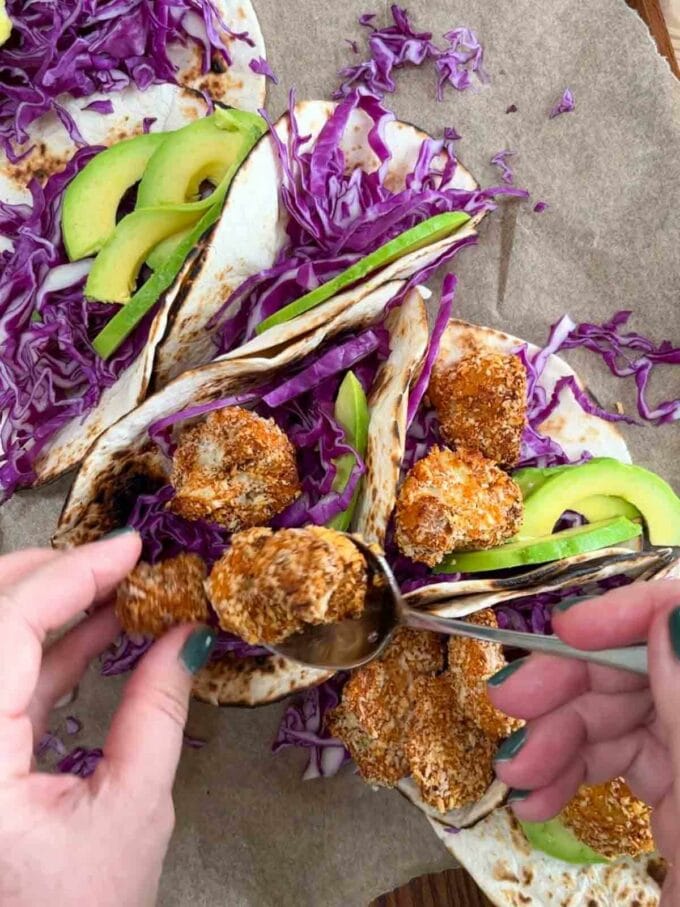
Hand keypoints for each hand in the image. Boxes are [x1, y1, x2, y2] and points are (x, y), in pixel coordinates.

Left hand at [0, 531, 214, 906]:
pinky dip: (51, 646)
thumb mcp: (132, 811)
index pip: (6, 630)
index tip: (131, 546)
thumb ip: (157, 710)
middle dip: (46, 573)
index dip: (70, 575)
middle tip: (118, 557)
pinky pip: (6, 678)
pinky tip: (103, 625)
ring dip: (52, 604)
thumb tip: (188, 631)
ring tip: (121, 584)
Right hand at [488, 579, 679, 902]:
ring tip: (517, 773)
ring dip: (561, 730)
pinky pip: (621, 755)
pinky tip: (536, 792)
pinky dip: (572, 765)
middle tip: (510, 704)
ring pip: (628, 708)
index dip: (639, 610)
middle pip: (654, 661)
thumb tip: (668, 619)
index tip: (568, 632)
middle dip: (577, 679)